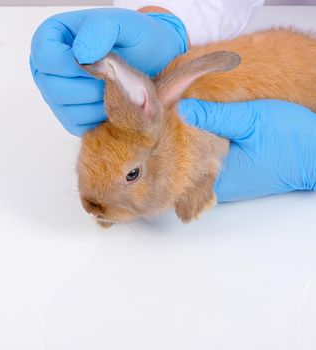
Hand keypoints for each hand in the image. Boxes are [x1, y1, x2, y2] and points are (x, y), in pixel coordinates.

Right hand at [30, 8, 187, 135]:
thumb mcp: (124, 23)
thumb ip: (101, 30)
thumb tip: (81, 55)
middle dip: (89, 84)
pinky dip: (101, 116)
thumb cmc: (134, 39)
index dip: (72, 63)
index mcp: (50, 38)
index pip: (45, 57)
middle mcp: (45, 69)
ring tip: (115, 85)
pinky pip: (78, 125)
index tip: (100, 58)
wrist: (151, 63)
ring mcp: (54, 96)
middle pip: (53, 88)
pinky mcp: (69, 118)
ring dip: (98, 101)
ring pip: (67, 109)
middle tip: (113, 73)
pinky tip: (113, 100)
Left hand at [179, 98, 315, 201]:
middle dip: (175, 139)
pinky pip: (209, 161)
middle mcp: (217, 186)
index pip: (176, 161)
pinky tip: (203, 127)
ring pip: (195, 161)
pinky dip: (204, 145)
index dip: (166, 139)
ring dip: (190, 141)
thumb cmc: (293, 141)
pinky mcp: (234, 176)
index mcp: (217, 178)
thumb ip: (216, 116)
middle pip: (182, 163)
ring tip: (182, 115)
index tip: (161, 118)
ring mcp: (225, 183)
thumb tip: (183, 108)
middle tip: (168, 112)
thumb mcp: (252, 120)